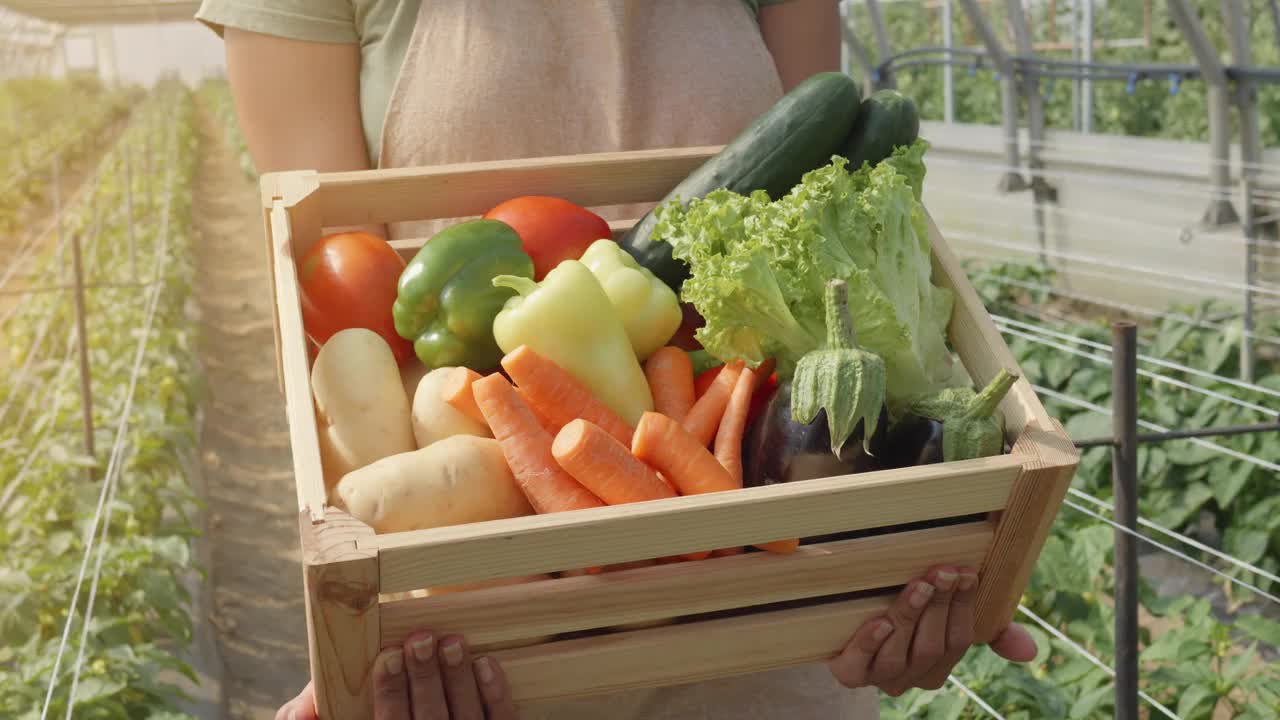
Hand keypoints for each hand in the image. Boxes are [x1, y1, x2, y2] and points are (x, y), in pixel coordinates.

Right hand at [275, 632, 517, 718]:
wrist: (424, 711)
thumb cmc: (383, 708)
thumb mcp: (344, 711)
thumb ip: (321, 705)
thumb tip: (299, 712)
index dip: (389, 693)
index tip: (389, 654)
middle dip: (424, 680)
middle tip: (421, 639)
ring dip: (458, 680)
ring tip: (452, 642)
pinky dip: (495, 694)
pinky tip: (485, 663)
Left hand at [828, 566, 1036, 695]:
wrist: (840, 617)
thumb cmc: (905, 612)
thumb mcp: (944, 613)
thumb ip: (989, 629)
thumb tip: (1030, 651)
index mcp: (936, 667)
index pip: (959, 639)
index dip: (963, 606)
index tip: (967, 572)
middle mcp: (909, 677)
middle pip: (930, 646)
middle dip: (939, 606)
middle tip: (943, 571)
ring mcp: (877, 677)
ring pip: (898, 653)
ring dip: (909, 616)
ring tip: (919, 585)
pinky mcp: (848, 672)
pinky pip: (859, 664)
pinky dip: (870, 643)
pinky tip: (880, 622)